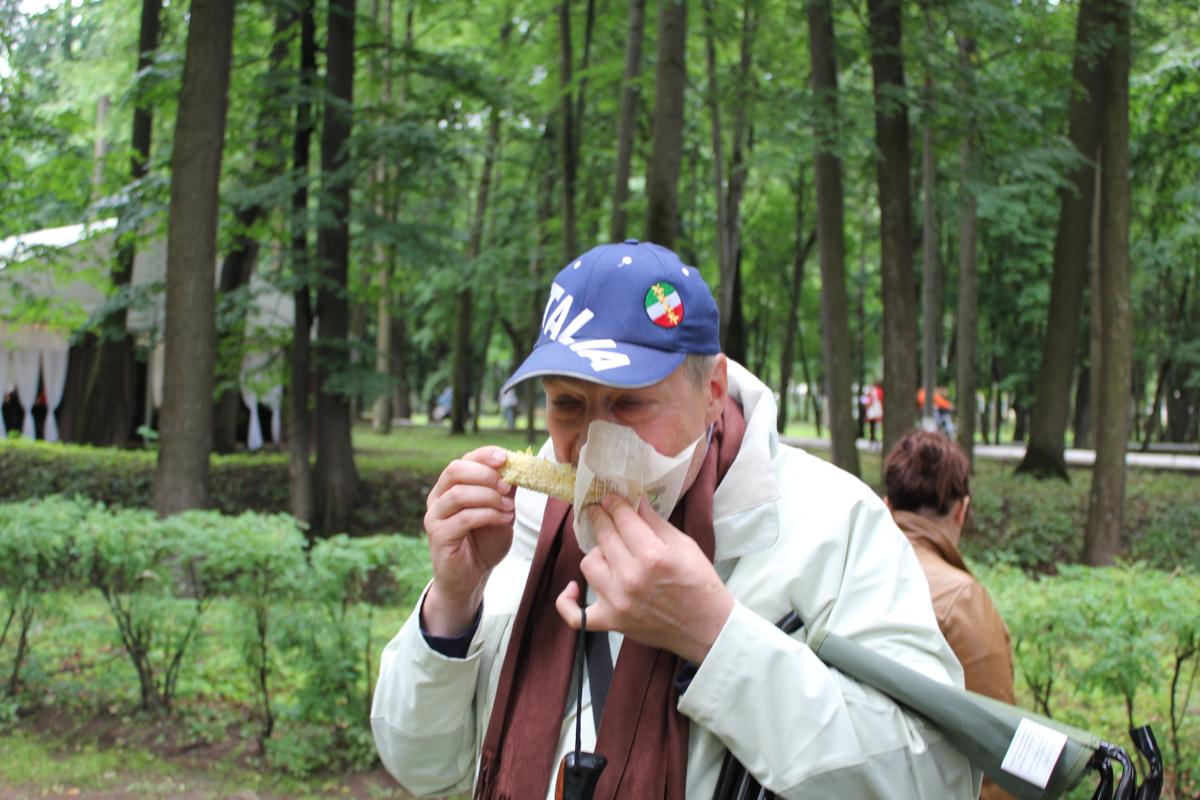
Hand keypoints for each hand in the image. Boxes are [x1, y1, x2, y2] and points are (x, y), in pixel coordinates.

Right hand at [422, 446, 515, 635]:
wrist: (473, 577)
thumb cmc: (485, 541)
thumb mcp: (502, 510)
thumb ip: (505, 490)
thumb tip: (517, 466)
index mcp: (451, 486)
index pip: (464, 460)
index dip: (484, 455)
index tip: (506, 458)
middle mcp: (438, 497)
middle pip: (455, 470)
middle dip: (486, 475)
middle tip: (508, 487)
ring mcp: (435, 516)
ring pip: (459, 493)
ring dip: (490, 498)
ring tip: (509, 509)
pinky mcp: (438, 535)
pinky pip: (463, 517)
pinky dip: (488, 515)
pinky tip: (504, 520)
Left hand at [555, 495, 733, 663]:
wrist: (707, 628)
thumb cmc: (700, 584)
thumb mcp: (685, 546)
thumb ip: (656, 523)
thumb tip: (635, 503)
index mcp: (653, 556)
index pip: (622, 519)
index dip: (614, 504)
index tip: (610, 498)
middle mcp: (631, 578)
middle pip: (603, 538)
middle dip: (602, 519)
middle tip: (601, 512)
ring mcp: (618, 602)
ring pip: (588, 565)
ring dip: (597, 554)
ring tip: (608, 552)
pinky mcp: (611, 622)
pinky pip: (576, 615)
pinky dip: (569, 603)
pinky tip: (574, 588)